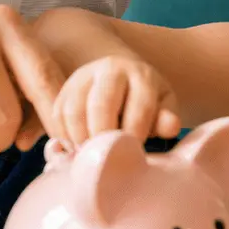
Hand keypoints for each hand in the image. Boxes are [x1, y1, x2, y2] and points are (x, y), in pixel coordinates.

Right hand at [44, 56, 180, 146]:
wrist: (122, 79)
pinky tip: (77, 149)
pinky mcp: (64, 88)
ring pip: (74, 110)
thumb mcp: (162, 106)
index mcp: (141, 74)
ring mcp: (83, 76)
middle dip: (103, 137)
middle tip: (106, 160)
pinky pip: (58, 115)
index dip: (136, 135)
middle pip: (100, 104)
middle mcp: (110, 69)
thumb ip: (166, 118)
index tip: (133, 155)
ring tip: (90, 157)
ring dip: (81, 139)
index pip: (138, 106)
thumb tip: (170, 127)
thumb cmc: (146, 101)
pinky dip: (65, 137)